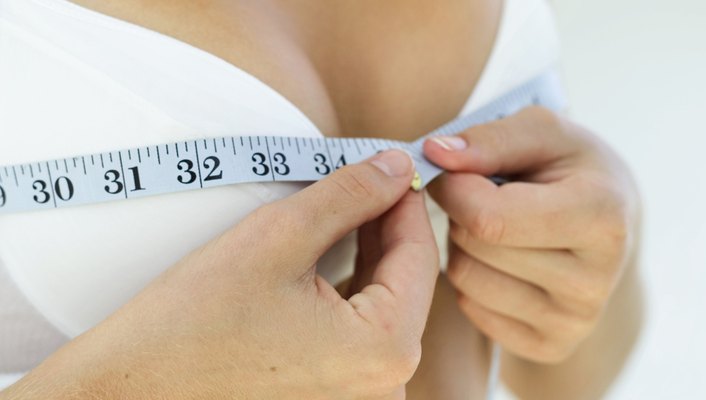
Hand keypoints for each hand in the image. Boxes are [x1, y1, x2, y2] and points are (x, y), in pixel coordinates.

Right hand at [4, 150, 438, 399]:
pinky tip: (329, 248)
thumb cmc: (196, 320)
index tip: (393, 160)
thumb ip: (351, 194)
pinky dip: (349, 281)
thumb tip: (397, 166)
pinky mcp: (332, 389)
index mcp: (387, 349)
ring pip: (382, 299)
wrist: (135, 385)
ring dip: (368, 247)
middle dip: (386, 221)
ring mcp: (359, 390)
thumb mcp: (281, 236)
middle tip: (364, 172)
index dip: (406, 198)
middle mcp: (386, 382)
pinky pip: (357, 324)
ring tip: (343, 203)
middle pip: (404, 279)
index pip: (420, 254)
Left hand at [423, 106, 639, 362]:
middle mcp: (596, 279)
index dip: (454, 188)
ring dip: (462, 245)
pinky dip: (471, 279)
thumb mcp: (542, 131)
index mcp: (601, 215)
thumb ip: (489, 139)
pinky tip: (498, 258)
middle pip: (475, 247)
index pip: (489, 218)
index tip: (453, 170)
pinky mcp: (551, 345)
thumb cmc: (568, 168)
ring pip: (467, 280)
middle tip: (482, 196)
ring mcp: (575, 321)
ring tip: (493, 226)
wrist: (608, 227)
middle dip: (460, 213)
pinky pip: (472, 309)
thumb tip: (433, 153)